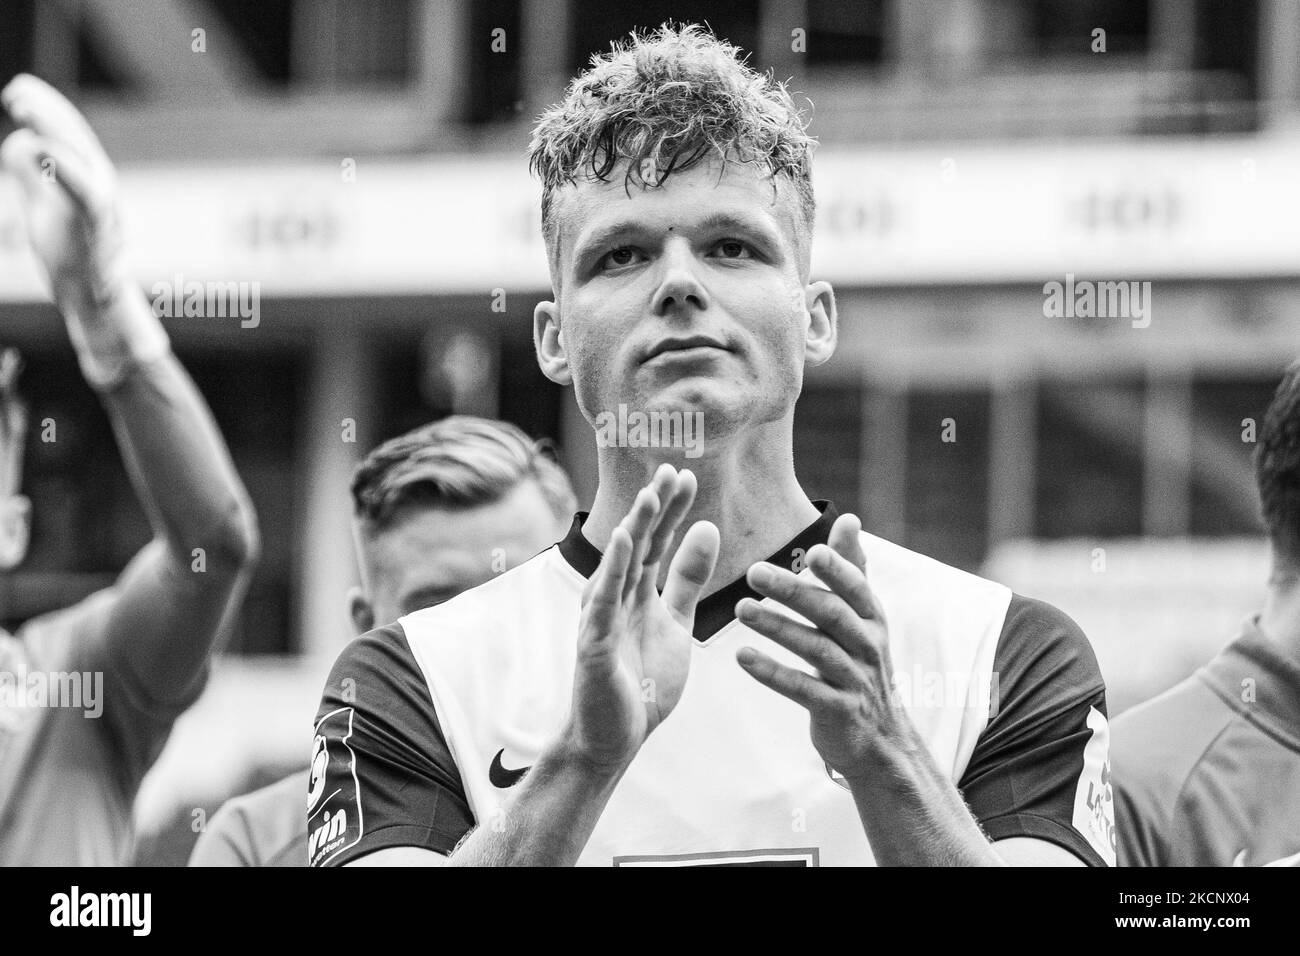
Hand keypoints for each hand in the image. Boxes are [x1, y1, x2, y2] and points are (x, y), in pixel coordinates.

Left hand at [1, 73, 126, 317]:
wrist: (94, 300)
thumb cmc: (72, 256)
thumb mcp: (45, 206)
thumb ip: (33, 174)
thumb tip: (21, 141)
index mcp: (90, 181)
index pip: (70, 136)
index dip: (47, 109)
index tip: (20, 90)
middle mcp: (101, 186)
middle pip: (75, 138)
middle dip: (47, 110)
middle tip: (16, 91)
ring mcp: (103, 206)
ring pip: (79, 156)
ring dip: (52, 127)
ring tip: (22, 105)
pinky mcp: (96, 228)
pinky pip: (83, 193)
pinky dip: (64, 169)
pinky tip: (41, 148)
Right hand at [564, 464, 718, 772]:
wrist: (615, 738)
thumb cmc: (641, 682)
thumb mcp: (676, 623)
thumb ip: (687, 578)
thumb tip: (706, 526)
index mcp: (637, 590)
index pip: (656, 541)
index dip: (670, 509)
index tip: (686, 475)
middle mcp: (616, 595)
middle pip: (637, 542)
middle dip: (654, 507)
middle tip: (671, 469)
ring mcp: (602, 617)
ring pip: (620, 564)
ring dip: (634, 527)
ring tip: (651, 494)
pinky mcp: (594, 642)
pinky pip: (604, 600)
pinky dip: (612, 569)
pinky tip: (621, 540)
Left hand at [735, 512, 906, 779]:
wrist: (879, 740)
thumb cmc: (861, 666)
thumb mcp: (864, 619)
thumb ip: (853, 569)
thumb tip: (850, 519)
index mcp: (871, 619)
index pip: (857, 588)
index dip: (838, 569)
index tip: (812, 551)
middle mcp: (868, 647)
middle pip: (832, 614)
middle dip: (795, 591)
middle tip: (754, 572)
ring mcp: (855, 681)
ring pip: (817, 650)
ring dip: (778, 627)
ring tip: (741, 609)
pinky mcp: (838, 712)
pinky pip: (804, 691)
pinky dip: (773, 674)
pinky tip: (742, 658)